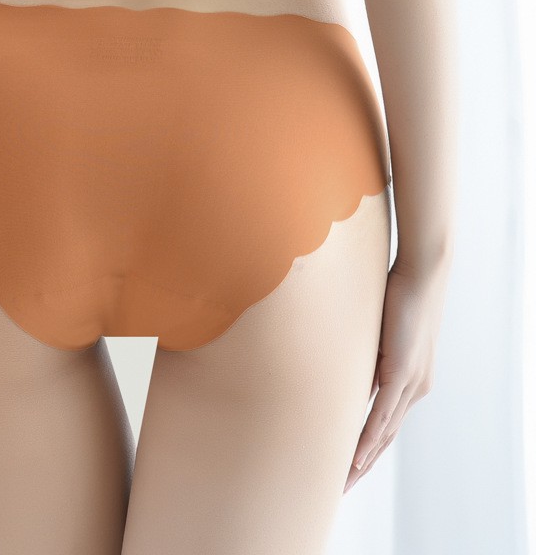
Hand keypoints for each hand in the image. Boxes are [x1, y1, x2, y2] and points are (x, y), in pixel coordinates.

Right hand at [343, 254, 449, 492]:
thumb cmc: (397, 292)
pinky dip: (368, 438)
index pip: (386, 423)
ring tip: (342, 479)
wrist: (421, 273)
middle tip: (340, 486)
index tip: (347, 467)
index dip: (367, 449)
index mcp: (411, 380)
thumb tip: (337, 363)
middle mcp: (415, 388)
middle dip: (362, 465)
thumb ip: (363, 352)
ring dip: (362, 459)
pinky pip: (383, 413)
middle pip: (386, 437)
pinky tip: (355, 455)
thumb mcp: (375, 329)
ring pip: (385, 433)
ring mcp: (411, 382)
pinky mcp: (403, 372)